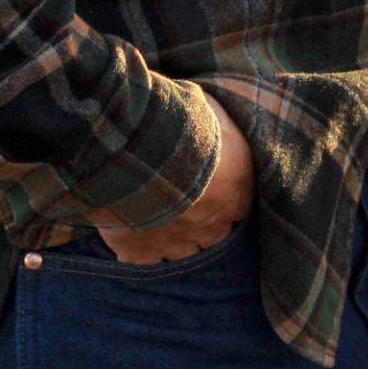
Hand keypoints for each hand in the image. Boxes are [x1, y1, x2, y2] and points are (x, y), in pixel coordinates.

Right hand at [93, 92, 254, 264]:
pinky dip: (137, 248)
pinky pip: (143, 260)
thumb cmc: (180, 120)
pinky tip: (129, 230)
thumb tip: (214, 117)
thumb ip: (216, 123)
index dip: (222, 196)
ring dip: (171, 237)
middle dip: (201, 222)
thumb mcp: (209, 108)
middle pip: (212, 235)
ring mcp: (176, 244)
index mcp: (236, 192)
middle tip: (180, 200)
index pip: (238, 206)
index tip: (209, 184)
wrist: (136, 143)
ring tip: (153, 215)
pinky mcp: (140, 253)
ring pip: (181, 253)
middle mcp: (213, 225)